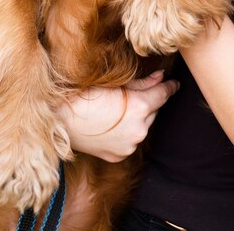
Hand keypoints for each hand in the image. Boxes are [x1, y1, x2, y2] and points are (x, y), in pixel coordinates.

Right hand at [58, 71, 178, 161]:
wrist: (59, 119)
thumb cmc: (85, 96)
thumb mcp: (116, 84)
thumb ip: (142, 83)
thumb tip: (161, 77)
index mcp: (140, 107)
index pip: (164, 94)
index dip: (170, 87)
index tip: (174, 83)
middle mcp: (139, 129)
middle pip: (153, 110)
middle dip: (148, 102)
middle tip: (130, 95)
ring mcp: (130, 145)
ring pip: (143, 126)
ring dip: (138, 118)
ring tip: (117, 110)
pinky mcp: (119, 156)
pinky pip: (131, 140)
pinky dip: (127, 132)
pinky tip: (112, 124)